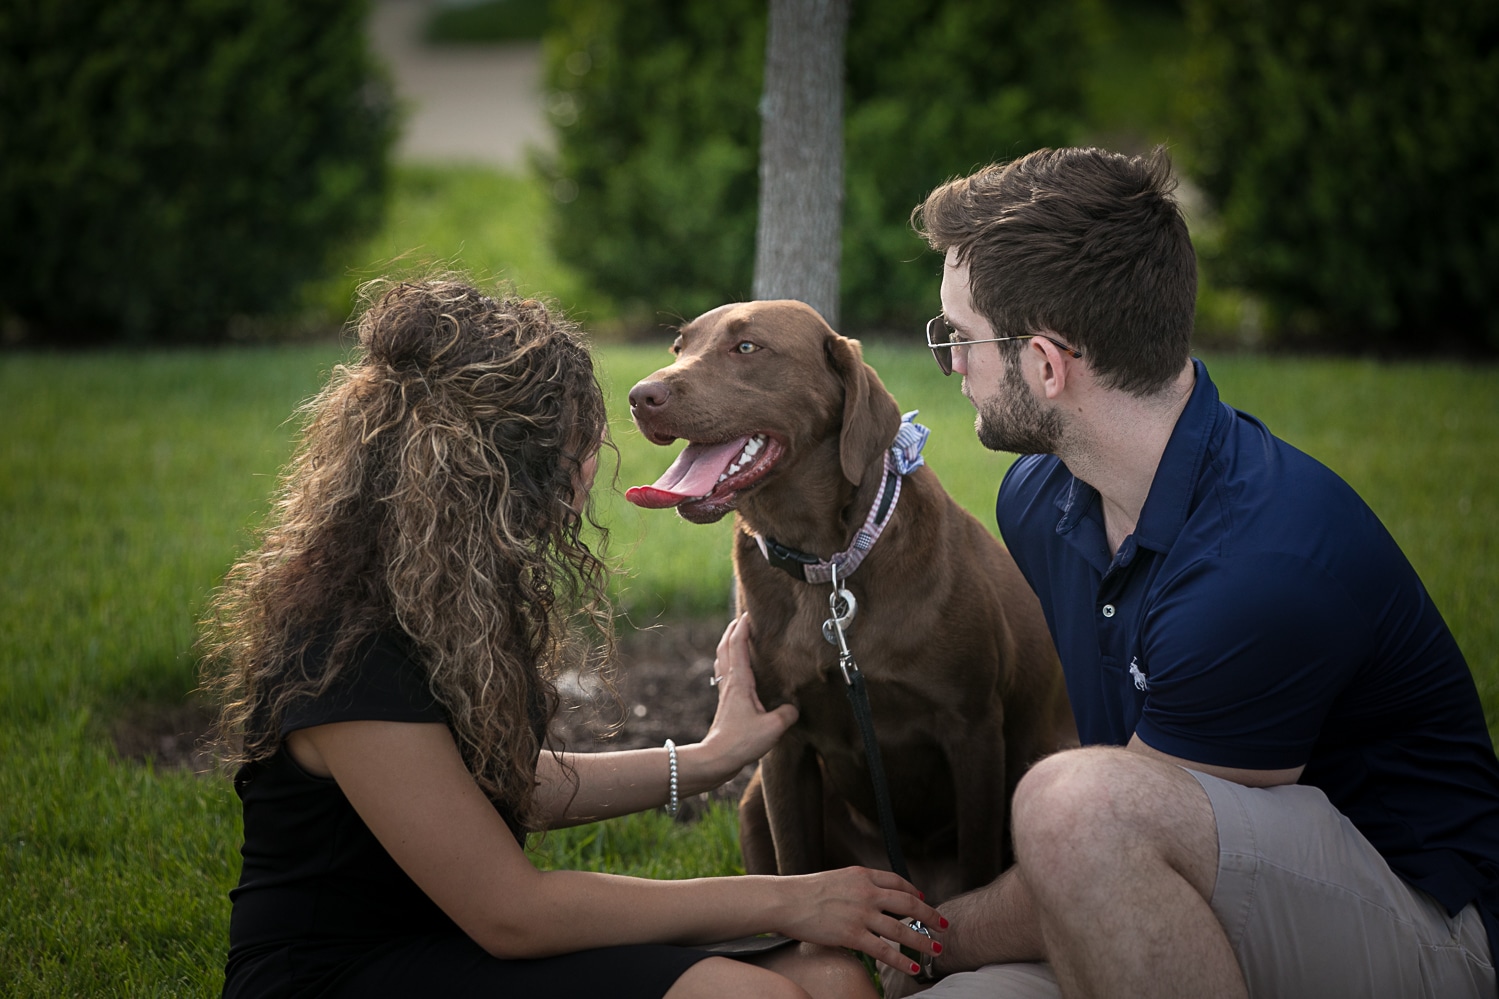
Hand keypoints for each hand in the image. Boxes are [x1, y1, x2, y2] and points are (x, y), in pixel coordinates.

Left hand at [691, 613, 797, 785]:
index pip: (738, 645)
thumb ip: (787, 713)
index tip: (750, 614)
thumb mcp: (773, 727)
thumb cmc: (741, 742)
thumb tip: (793, 707)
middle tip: (742, 619)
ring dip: (728, 645)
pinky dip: (728, 662)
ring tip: (737, 637)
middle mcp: (729, 683)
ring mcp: (725, 693)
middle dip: (732, 630)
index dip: (743, 627)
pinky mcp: (725, 704)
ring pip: (721, 660)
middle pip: (725, 648)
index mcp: (740, 682)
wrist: (716, 759)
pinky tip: (735, 670)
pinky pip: (724, 674)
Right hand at [778, 867, 947, 973]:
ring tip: (935, 948)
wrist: (787, 900)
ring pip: (900, 929)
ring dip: (922, 940)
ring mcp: (861, 914)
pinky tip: (912, 966)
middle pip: (908, 903)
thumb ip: (858, 885)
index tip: (923, 901)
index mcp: (862, 875)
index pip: (897, 881)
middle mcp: (866, 892)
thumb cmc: (807, 891)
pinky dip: (901, 960)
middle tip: (943, 925)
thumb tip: (872, 896)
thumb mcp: (838, 878)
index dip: (914, 892)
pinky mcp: (852, 935)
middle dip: (930, 916)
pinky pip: (883, 950)